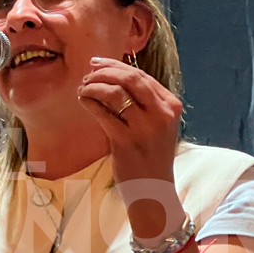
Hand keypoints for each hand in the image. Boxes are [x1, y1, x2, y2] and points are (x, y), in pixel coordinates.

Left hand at [78, 58, 184, 239]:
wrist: (153, 189)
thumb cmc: (151, 155)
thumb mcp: (157, 124)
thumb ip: (144, 101)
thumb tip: (113, 74)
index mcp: (171, 106)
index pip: (141, 75)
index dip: (115, 65)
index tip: (97, 63)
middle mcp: (161, 114)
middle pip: (130, 78)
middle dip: (104, 71)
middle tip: (87, 73)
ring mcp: (144, 128)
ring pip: (115, 93)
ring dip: (94, 86)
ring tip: (84, 88)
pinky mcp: (126, 141)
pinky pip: (102, 113)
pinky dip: (89, 102)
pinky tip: (82, 100)